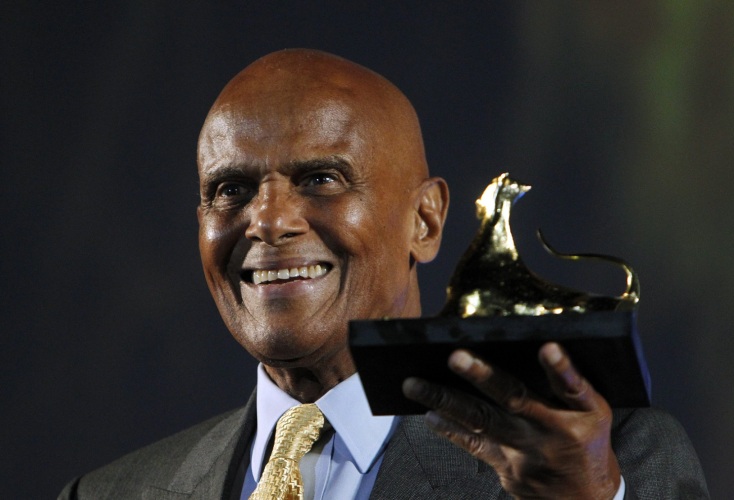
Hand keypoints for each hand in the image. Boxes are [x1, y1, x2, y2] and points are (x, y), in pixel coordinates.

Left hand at [402, 342, 620, 498]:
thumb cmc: (587, 440)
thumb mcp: (594, 410)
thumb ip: (568, 382)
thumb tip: (530, 341)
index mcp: (583, 412)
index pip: (572, 386)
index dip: (561, 367)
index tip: (547, 347)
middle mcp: (553, 430)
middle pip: (515, 398)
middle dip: (483, 376)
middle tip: (455, 356)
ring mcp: (527, 451)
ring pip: (482, 421)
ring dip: (446, 400)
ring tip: (414, 384)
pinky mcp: (508, 467)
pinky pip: (475, 445)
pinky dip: (451, 429)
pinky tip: (429, 413)